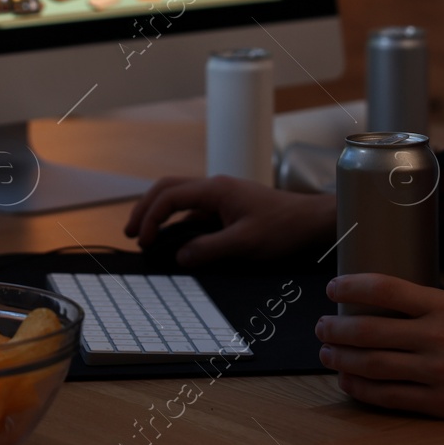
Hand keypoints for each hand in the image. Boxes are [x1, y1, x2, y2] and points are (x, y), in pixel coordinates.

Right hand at [123, 175, 334, 266]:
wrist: (313, 222)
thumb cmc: (284, 229)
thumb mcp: (245, 244)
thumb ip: (209, 249)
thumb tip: (178, 256)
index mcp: (216, 189)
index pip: (169, 196)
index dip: (149, 217)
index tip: (141, 241)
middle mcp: (215, 188)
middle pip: (168, 188)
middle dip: (145, 208)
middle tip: (130, 233)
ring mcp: (222, 197)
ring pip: (180, 197)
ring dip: (160, 213)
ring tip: (145, 236)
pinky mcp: (229, 208)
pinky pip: (195, 211)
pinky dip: (178, 222)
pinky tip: (175, 239)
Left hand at [316, 273, 443, 444]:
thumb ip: (437, 303)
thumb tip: (396, 299)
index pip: (385, 288)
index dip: (352, 286)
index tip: (333, 286)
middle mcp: (438, 337)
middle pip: (370, 330)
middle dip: (336, 327)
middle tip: (320, 324)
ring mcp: (439, 373)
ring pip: (374, 364)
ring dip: (342, 357)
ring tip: (326, 351)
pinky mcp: (443, 403)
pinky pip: (392, 397)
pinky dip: (364, 388)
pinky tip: (349, 380)